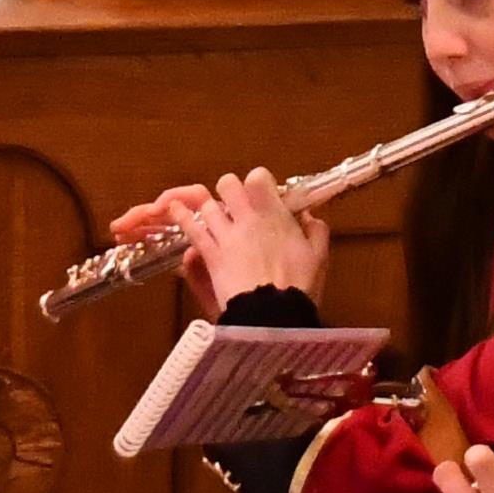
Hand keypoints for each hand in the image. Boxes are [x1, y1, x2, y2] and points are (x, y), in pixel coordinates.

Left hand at [185, 169, 327, 305]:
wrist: (272, 315)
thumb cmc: (300, 286)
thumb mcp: (319, 256)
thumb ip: (316, 231)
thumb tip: (308, 216)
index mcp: (274, 214)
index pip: (258, 177)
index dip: (258, 181)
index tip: (262, 193)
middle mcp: (247, 218)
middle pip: (227, 184)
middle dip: (230, 190)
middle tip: (235, 204)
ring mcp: (225, 235)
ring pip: (207, 205)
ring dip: (209, 208)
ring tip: (210, 215)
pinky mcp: (209, 255)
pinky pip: (191, 229)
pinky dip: (182, 217)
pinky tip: (174, 210)